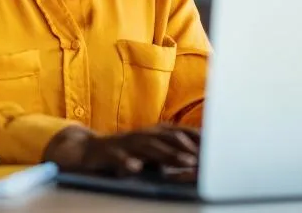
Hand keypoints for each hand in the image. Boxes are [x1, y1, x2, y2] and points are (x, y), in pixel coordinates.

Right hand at [43, 124, 199, 175]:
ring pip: (148, 147)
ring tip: (185, 161)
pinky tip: (136, 169)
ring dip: (168, 154)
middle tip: (206, 155)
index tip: (215, 145)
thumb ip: (166, 155)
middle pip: (167, 138)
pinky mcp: (108, 153)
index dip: (195, 137)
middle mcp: (140, 135)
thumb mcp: (146, 154)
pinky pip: (118, 158)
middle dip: (187, 146)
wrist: (86, 150)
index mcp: (150, 134)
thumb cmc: (122, 153)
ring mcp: (124, 143)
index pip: (176, 132)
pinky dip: (127, 162)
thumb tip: (194, 161)